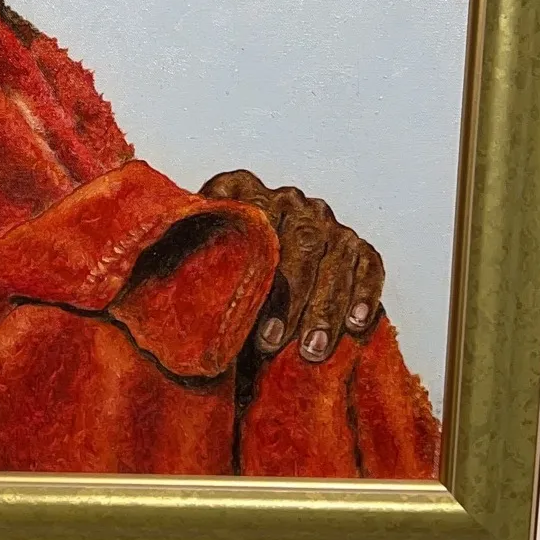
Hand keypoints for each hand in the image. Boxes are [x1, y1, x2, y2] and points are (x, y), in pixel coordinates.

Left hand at [200, 169, 383, 363]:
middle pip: (299, 240)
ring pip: (334, 256)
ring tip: (312, 351)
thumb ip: (191, 268)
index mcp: (241, 188)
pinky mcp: (354, 245)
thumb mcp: (195, 261)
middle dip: (289, 297)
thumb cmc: (216, 275)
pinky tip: (355, 324)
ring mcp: (324, 220)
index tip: (244, 314)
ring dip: (325, 307)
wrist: (248, 276)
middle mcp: (288, 199)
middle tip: (272, 344)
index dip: (253, 269)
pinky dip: (365, 292)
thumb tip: (171, 304)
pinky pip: (368, 263)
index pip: (254, 218)